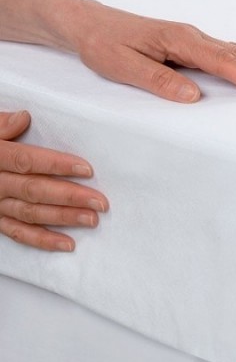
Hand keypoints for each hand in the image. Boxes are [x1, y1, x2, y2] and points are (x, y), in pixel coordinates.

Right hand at [0, 111, 107, 251]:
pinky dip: (43, 240)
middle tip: (99, 201)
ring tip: (91, 220)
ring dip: (62, 218)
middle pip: (34, 190)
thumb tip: (23, 117)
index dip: (56, 165)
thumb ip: (2, 124)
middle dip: (69, 196)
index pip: (27, 162)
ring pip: (30, 213)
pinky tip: (67, 243)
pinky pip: (19, 233)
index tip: (86, 169)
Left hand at [71, 0, 235, 102]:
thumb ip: (157, 79)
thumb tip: (193, 96)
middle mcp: (195, 37)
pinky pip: (234, 52)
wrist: (89, 22)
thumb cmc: (103, 43)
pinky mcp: (194, 44)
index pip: (226, 64)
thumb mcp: (121, 65)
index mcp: (181, 41)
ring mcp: (197, 39)